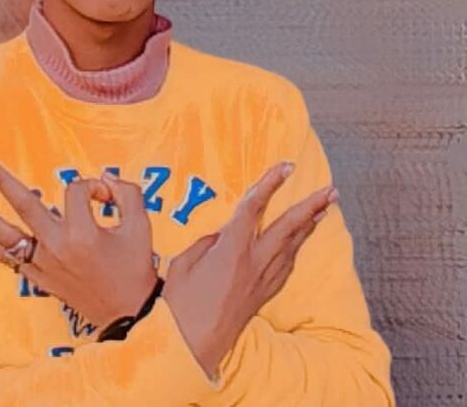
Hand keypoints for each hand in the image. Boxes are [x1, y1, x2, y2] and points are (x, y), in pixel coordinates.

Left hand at [0, 156, 157, 328]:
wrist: (128, 312)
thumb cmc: (135, 267)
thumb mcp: (141, 225)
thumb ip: (127, 193)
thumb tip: (104, 177)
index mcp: (83, 233)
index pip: (78, 191)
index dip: (94, 186)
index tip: (109, 196)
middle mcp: (57, 247)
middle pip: (24, 204)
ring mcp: (44, 263)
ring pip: (7, 234)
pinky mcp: (39, 277)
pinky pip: (7, 260)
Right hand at [162, 161, 338, 378]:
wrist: (192, 345)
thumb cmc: (181, 303)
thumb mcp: (185, 263)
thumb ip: (207, 242)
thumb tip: (222, 234)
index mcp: (232, 248)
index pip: (255, 207)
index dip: (270, 183)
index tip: (286, 166)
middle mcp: (255, 262)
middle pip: (289, 227)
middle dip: (311, 205)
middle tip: (331, 190)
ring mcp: (263, 280)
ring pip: (293, 245)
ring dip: (309, 224)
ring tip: (324, 207)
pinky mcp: (264, 294)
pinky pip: (287, 264)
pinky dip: (296, 246)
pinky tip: (299, 240)